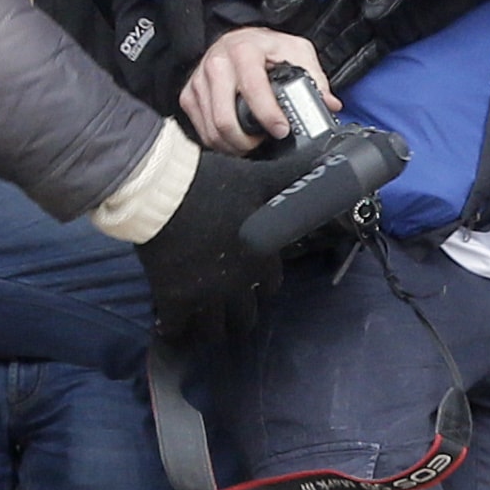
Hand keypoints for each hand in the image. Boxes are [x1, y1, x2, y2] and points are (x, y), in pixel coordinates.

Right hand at [132, 135, 339, 341]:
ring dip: (212, 327)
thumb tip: (327, 159)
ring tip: (204, 320)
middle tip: (228, 306)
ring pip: (215, 330)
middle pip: (246, 315)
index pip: (271, 284)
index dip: (262, 282)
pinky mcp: (174, 299)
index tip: (251, 279)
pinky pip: (176, 328)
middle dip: (240, 312)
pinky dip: (175, 329)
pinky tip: (172, 325)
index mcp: (261, 256)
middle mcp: (238, 282)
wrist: (163, 189)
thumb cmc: (211, 181)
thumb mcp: (259, 177)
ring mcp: (206, 295)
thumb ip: (292, 176)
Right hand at [181, 27, 336, 153]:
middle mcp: (216, 64)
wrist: (236, 39)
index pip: (253, 89)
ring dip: (233, 146)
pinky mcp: (189, 95)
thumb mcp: (295, 51)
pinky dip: (219, 142)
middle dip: (246, 141)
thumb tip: (329, 104)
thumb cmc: (265, 47)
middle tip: (264, 144)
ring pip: (211, 130)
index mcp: (244, 51)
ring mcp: (199, 80)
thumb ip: (314, 76)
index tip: (282, 131)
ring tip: (251, 144)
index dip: (268, 116)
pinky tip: (235, 139)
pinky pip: (201, 130)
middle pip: (224, 118)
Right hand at [266, 0, 489, 74]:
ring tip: (302, 78)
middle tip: (278, 57)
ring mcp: (376, 12)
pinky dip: (352, 69)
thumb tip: (369, 12)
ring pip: (343, 38)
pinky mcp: (393, 33)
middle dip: (304, 35)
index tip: (270, 9)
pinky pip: (368, 54)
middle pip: (325, 14)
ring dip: (324, 58)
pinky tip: (335, 84)